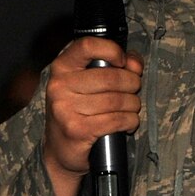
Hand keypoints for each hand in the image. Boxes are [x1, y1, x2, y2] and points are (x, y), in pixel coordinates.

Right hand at [43, 38, 143, 195]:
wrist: (61, 150)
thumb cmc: (79, 111)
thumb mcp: (89, 83)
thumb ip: (114, 66)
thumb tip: (134, 63)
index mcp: (62, 67)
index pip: (88, 45)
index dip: (112, 50)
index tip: (122, 62)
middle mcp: (60, 86)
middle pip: (111, 77)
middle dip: (132, 84)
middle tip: (133, 92)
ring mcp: (66, 109)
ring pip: (117, 100)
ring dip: (133, 106)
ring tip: (131, 109)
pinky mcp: (77, 130)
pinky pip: (116, 120)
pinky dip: (130, 121)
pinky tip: (128, 123)